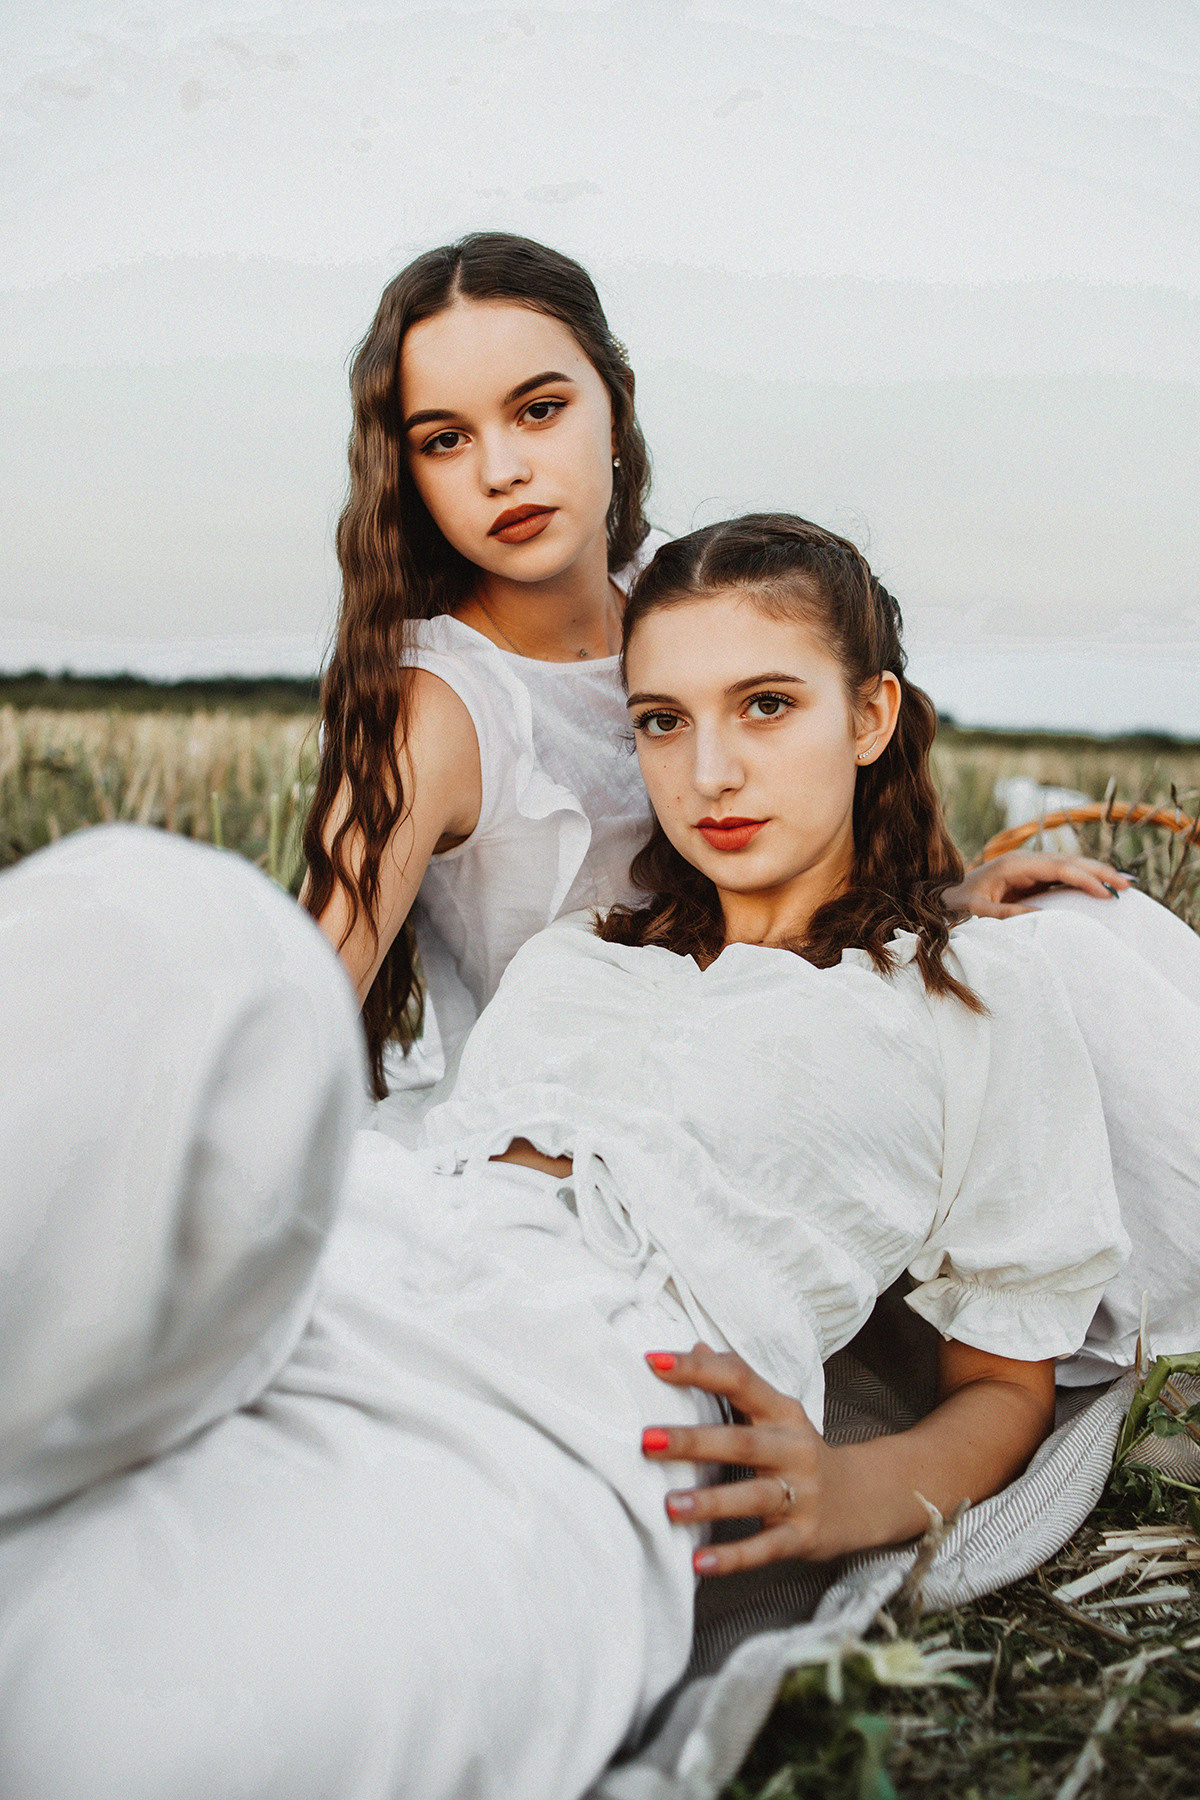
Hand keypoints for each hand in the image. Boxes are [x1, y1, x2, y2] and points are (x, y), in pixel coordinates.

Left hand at [641, 1343, 839, 1573]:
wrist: (864, 1498)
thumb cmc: (799, 1450)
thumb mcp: (776, 1412)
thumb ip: (737, 1384)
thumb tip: (696, 1348)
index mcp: (782, 1412)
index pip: (739, 1380)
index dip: (697, 1370)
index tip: (653, 1363)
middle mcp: (793, 1449)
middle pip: (742, 1442)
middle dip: (694, 1442)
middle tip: (648, 1441)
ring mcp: (801, 1494)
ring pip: (753, 1496)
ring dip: (711, 1502)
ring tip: (670, 1506)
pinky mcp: (802, 1536)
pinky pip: (765, 1549)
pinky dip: (733, 1557)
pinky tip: (700, 1563)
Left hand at [944, 851, 1131, 919]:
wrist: (945, 892)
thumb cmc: (959, 901)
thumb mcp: (977, 909)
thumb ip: (1004, 913)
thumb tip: (1038, 917)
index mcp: (1015, 865)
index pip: (1059, 868)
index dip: (1084, 878)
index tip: (1105, 891)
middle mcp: (1026, 861)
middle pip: (1070, 862)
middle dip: (1100, 872)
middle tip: (1128, 885)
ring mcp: (1031, 866)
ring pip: (1070, 866)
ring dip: (1096, 873)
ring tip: (1124, 884)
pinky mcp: (1032, 876)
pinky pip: (1063, 875)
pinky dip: (1084, 879)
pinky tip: (1102, 886)